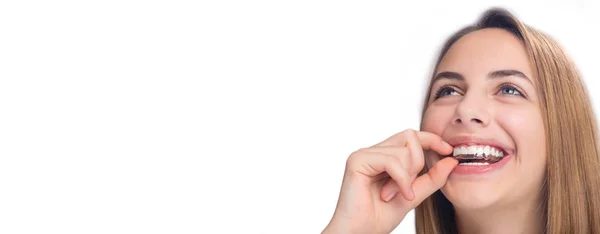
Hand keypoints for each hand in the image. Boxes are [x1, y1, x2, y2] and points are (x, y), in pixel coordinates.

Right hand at [322, 129, 457, 233]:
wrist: (361, 232)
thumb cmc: (379, 217)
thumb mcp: (414, 195)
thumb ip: (432, 178)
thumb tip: (452, 160)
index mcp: (383, 156)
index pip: (410, 136)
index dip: (431, 139)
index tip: (448, 151)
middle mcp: (373, 151)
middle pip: (409, 137)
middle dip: (418, 162)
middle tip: (410, 187)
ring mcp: (364, 154)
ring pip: (403, 151)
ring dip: (407, 177)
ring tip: (395, 195)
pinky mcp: (358, 160)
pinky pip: (392, 161)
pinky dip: (401, 179)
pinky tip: (397, 195)